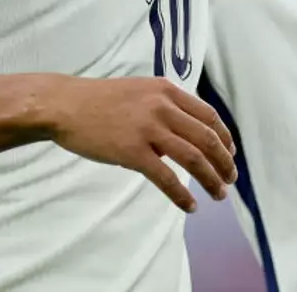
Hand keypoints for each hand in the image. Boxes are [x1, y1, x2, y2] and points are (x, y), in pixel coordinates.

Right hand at [44, 76, 235, 212]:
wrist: (65, 105)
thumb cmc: (100, 101)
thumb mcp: (140, 92)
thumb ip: (164, 109)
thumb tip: (183, 140)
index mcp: (167, 90)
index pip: (208, 116)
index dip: (224, 137)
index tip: (230, 153)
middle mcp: (163, 106)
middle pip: (207, 138)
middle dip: (224, 162)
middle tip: (230, 179)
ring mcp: (148, 128)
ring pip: (193, 157)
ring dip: (211, 179)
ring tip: (218, 194)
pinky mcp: (132, 151)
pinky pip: (166, 177)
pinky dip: (182, 194)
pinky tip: (190, 205)